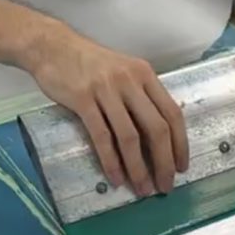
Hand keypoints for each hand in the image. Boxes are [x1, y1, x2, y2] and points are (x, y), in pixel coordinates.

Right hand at [28, 25, 188, 195]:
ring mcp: (106, 90)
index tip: (181, 167)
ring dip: (138, 167)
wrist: (52, 47)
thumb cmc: (89, 64)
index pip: (173, 113)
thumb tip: (156, 138)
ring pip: (130, 136)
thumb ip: (141, 98)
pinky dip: (111, 160)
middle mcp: (130, 81)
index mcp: (145, 75)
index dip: (180, 144)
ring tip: (142, 188)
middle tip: (165, 185)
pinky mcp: (83, 99)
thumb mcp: (124, 73)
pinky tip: (116, 177)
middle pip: (156, 128)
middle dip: (164, 162)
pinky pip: (102, 136)